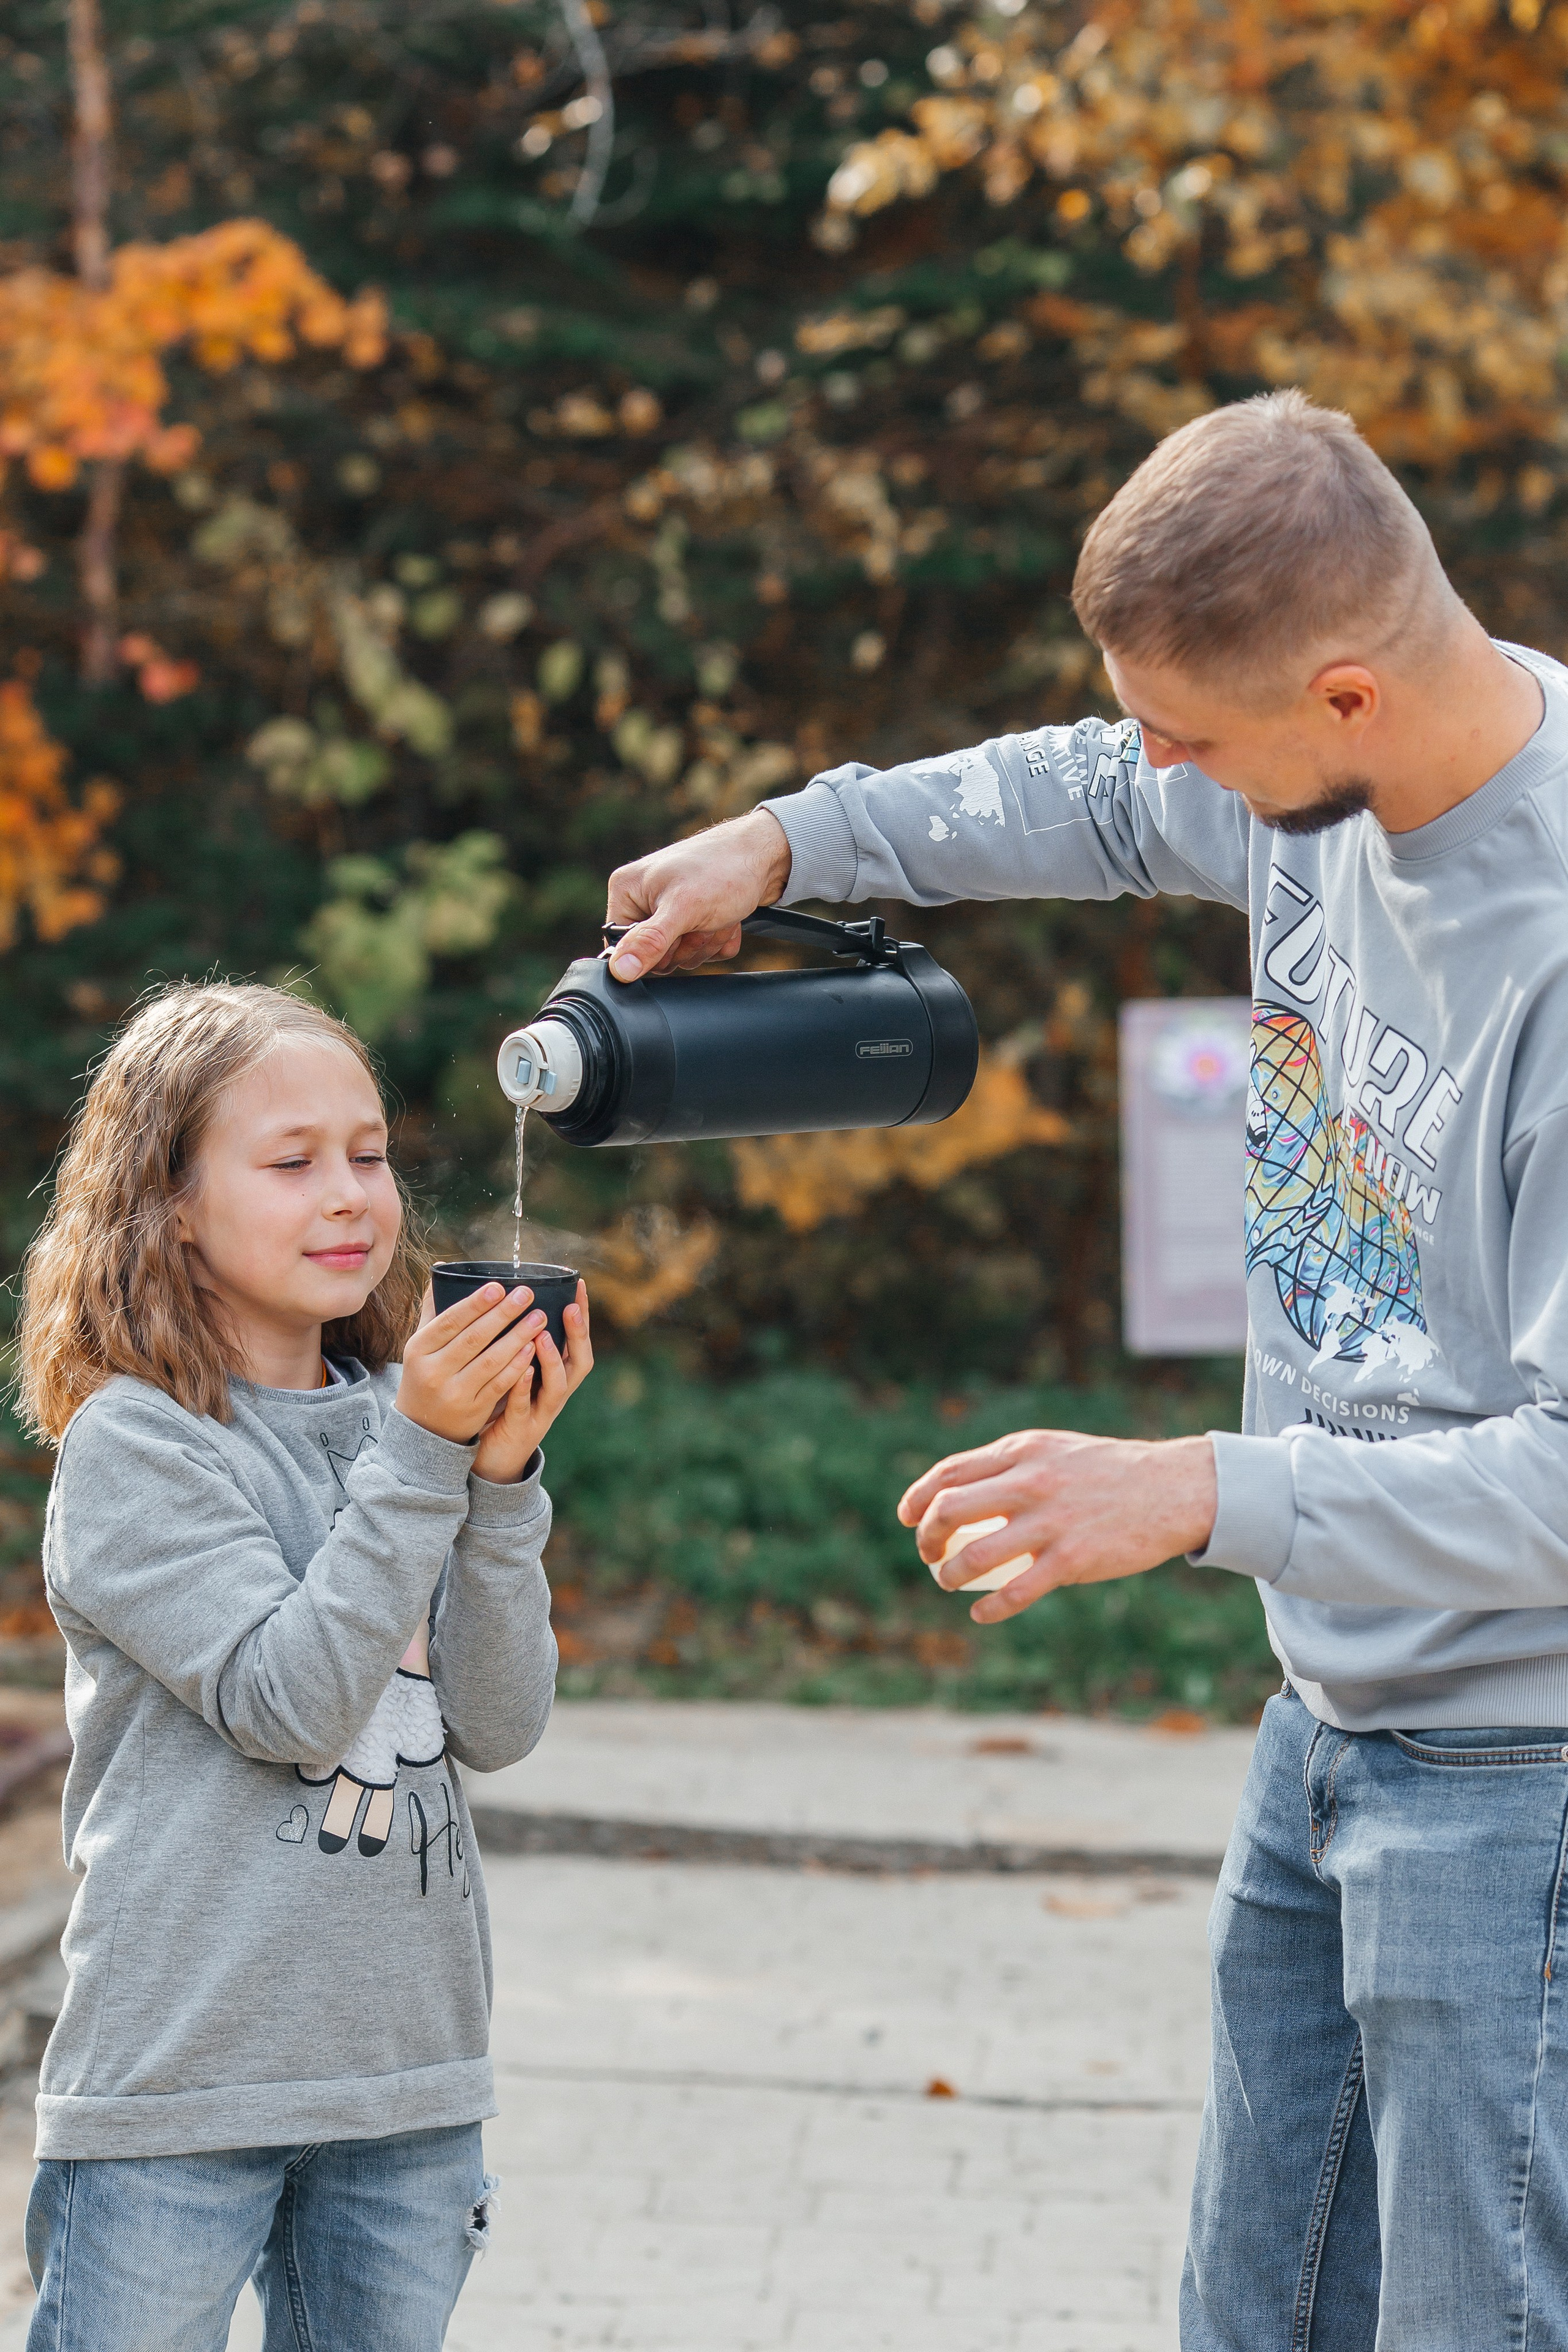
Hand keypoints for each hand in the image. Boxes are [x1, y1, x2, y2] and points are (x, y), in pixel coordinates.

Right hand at [396, 1282, 547, 1446]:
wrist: (422, 1428)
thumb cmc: (425, 1374)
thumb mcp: (421, 1346)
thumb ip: (434, 1312)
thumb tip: (443, 1272)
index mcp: (419, 1349)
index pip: (450, 1321)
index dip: (476, 1303)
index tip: (499, 1286)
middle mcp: (434, 1371)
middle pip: (474, 1338)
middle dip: (503, 1315)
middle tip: (526, 1295)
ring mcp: (455, 1393)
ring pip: (491, 1361)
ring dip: (518, 1337)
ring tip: (538, 1318)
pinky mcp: (474, 1410)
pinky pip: (500, 1384)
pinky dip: (517, 1365)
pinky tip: (533, 1348)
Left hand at [472, 1280, 593, 1483]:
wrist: (494, 1459)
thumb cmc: (502, 1409)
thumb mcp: (514, 1373)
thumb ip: (515, 1344)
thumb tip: (503, 1301)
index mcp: (555, 1376)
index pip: (576, 1341)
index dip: (581, 1314)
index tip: (577, 1283)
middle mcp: (556, 1393)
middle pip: (580, 1362)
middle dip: (578, 1334)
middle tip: (571, 1307)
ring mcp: (541, 1412)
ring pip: (557, 1385)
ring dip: (552, 1359)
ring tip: (544, 1335)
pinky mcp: (522, 1429)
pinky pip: (524, 1406)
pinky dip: (524, 1387)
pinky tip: (520, 1370)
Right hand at [605, 807, 791, 980]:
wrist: (767, 856)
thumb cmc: (724, 869)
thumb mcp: (684, 909)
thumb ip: (650, 941)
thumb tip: (619, 970)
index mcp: (627, 891)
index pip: (623, 948)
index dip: (655, 951)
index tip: (677, 932)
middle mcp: (645, 900)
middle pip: (657, 958)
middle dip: (688, 944)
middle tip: (704, 917)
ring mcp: (672, 912)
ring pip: (684, 957)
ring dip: (708, 940)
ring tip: (719, 912)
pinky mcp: (696, 920)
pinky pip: (704, 952)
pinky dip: (721, 939)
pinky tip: (729, 916)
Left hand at [898, 1429, 1216, 1625]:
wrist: (1172, 1488)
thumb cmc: (1109, 1472)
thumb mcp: (1055, 1451)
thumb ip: (1012, 1466)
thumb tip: (965, 1489)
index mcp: (1022, 1453)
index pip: (950, 1473)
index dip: (917, 1497)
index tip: (906, 1517)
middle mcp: (1030, 1483)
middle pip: (949, 1510)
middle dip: (926, 1537)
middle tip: (927, 1555)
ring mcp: (1050, 1522)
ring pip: (974, 1555)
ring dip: (950, 1576)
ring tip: (948, 1583)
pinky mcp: (1072, 1559)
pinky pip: (1016, 1591)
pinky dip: (990, 1608)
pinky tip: (981, 1613)